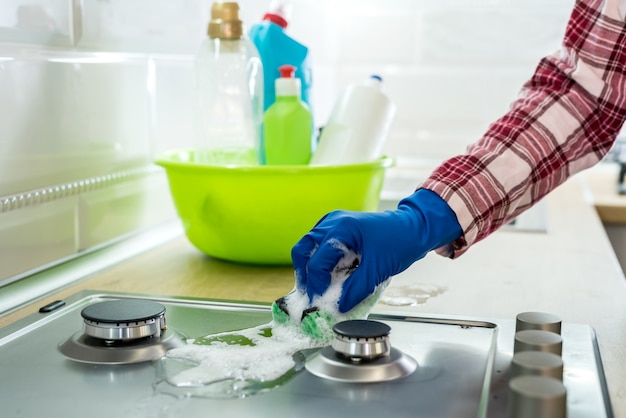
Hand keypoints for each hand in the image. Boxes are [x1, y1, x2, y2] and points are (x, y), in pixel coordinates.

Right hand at [292, 189, 461, 312]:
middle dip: (305, 274)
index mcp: (341, 229)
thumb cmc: (399, 242)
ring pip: (309, 246)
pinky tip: (328, 276)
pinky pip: (320, 245)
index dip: (316, 286)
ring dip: (311, 268)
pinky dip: (320, 261)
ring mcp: (334, 222)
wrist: (414, 228)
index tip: (318, 302)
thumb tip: (337, 307)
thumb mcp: (377, 271)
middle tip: (310, 295)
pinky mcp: (338, 227)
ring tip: (318, 288)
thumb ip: (355, 290)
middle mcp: (332, 222)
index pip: (317, 262)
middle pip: (303, 249)